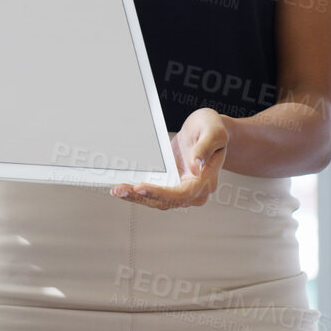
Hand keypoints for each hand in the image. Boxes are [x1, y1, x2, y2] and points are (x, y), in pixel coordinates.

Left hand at [111, 108, 228, 209]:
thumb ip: (205, 148)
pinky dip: (138, 192)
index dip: (161, 193)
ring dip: (136, 197)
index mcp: (206, 180)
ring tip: (116, 189)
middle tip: (119, 189)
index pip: (182, 194)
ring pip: (157, 201)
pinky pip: (154, 194)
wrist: (209, 130)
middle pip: (166, 201)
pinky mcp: (171, 185)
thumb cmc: (213, 129)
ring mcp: (182, 189)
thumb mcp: (214, 131)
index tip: (141, 187)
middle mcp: (195, 190)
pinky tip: (124, 187)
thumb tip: (195, 167)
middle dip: (141, 197)